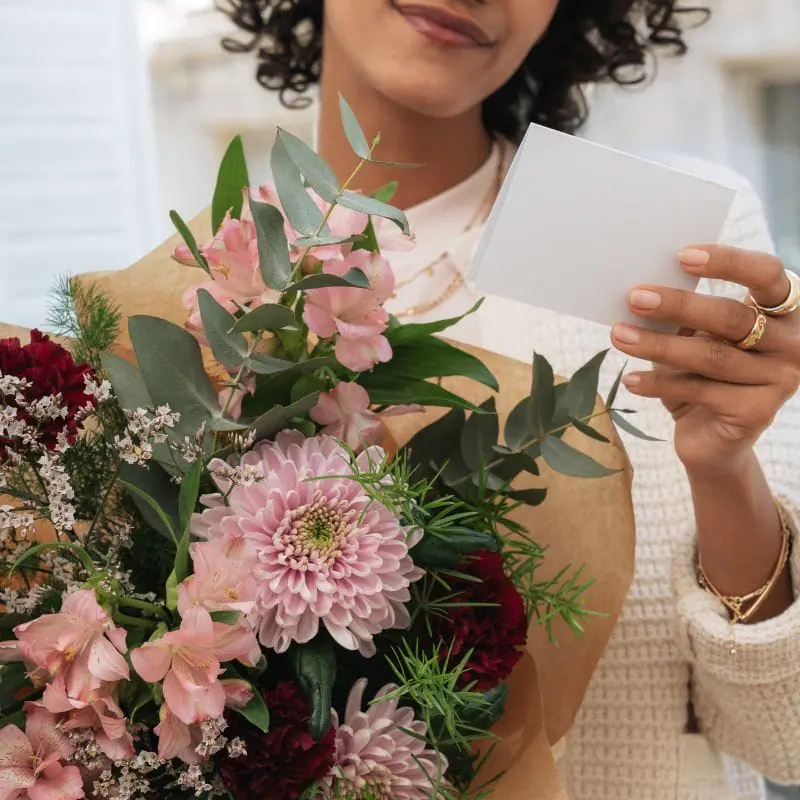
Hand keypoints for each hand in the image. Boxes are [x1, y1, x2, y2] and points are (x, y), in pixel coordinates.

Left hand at [610, 246, 799, 477]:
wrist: (713, 440)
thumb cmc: (703, 377)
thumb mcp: (697, 338)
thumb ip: (686, 314)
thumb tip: (641, 290)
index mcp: (784, 312)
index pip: (767, 274)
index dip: (728, 262)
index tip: (682, 256)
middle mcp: (792, 343)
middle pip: (732, 317)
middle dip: (678, 304)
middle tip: (635, 297)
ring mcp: (780, 380)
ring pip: (710, 356)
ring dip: (658, 344)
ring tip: (618, 336)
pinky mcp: (757, 412)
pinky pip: (699, 391)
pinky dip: (659, 383)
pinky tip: (631, 380)